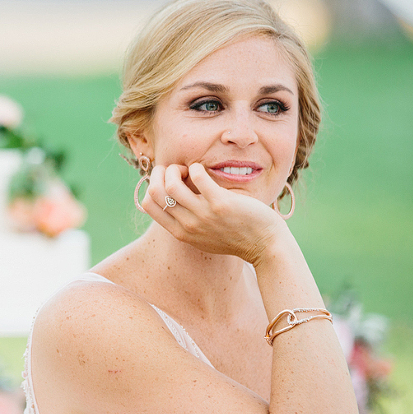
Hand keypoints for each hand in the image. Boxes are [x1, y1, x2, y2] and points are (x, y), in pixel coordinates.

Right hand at [139, 163, 287, 263]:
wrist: (264, 245)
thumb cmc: (236, 236)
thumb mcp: (204, 236)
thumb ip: (187, 221)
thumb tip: (174, 194)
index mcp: (181, 233)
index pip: (148, 204)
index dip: (153, 185)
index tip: (169, 180)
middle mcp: (189, 225)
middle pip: (155, 192)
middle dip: (160, 173)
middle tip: (176, 169)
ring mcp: (204, 215)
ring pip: (171, 185)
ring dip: (175, 169)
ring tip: (189, 168)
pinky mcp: (221, 204)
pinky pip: (198, 177)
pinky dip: (197, 168)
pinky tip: (204, 170)